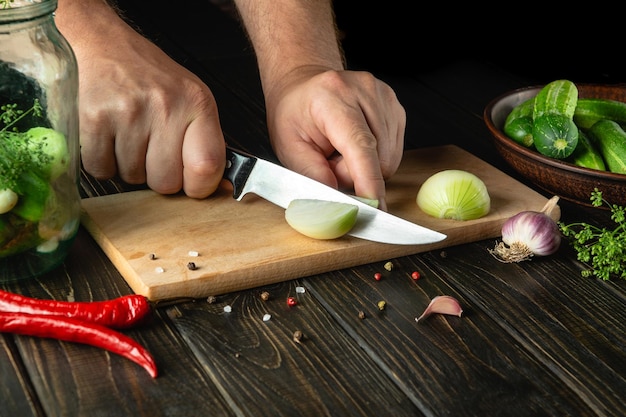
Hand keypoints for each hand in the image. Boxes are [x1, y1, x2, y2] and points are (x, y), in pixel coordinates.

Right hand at [59, 3, 225, 198]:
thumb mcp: (189, 100)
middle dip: (156, 175)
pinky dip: (102, 161)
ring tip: (126, 135)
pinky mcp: (95, 118)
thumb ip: (205, 143)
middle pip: (165, 182)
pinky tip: (107, 136)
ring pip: (132, 178)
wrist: (100, 43)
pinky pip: (101, 169)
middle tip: (149, 149)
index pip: (208, 166)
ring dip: (127, 166)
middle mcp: (166, 106)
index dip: (199, 186)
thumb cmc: (148, 77)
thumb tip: (221, 190)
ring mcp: (129, 112)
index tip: (190, 183)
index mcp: (197, 103)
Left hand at [265, 68, 405, 210]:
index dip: (368, 180)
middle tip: (330, 163)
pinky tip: (354, 147)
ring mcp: (385, 98)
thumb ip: (312, 174)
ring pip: (388, 160)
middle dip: (354, 175)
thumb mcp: (288, 146)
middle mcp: (365, 91)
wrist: (304, 85)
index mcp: (333, 97)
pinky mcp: (396, 109)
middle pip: (377, 158)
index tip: (372, 206)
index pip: (360, 145)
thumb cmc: (294, 113)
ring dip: (364, 167)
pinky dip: (374, 159)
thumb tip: (338, 200)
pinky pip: (393, 153)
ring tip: (340, 152)